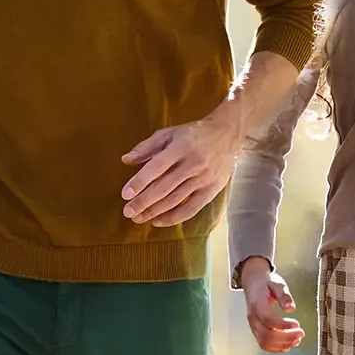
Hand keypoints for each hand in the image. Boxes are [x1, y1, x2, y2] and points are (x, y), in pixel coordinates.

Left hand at [121, 113, 244, 226]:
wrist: (228, 134)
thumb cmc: (195, 133)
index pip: (157, 167)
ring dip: (155, 212)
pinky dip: (174, 217)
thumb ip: (147, 146)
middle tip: (128, 212)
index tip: (125, 194)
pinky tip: (159, 221)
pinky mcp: (212, 190)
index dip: (140, 181)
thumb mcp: (170, 133)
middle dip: (144, 202)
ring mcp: (204, 178)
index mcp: (181, 147)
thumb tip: (125, 160)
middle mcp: (193, 164)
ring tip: (138, 218)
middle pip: (165, 187)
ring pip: (176, 200)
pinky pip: (192, 208)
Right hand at [236, 257, 304, 352]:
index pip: (268, 320)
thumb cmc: (266, 283)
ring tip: (297, 340)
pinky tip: (288, 344)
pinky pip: (264, 344)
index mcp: (257, 305)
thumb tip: (291, 307)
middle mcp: (253, 318)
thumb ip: (284, 295)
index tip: (297, 324)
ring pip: (264, 342)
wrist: (253, 283)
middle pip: (267, 335)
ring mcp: (253, 325)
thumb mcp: (277, 283)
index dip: (283, 325)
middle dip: (286, 337)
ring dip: (282, 344)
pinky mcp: (256, 330)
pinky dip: (276, 347)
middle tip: (301, 333)